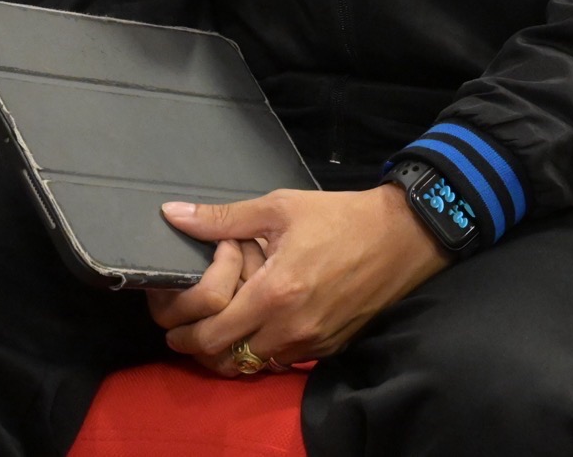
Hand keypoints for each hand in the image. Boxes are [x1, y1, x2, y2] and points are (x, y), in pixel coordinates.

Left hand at [156, 185, 449, 374]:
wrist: (401, 236)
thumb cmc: (338, 216)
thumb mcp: (279, 207)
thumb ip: (223, 219)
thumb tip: (173, 215)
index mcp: (274, 293)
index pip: (211, 335)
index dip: (183, 333)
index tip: (171, 321)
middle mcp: (290, 328)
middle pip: (227, 358)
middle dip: (201, 345)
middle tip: (190, 325)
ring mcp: (312, 342)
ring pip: (255, 363)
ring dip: (235, 348)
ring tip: (227, 320)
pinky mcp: (330, 347)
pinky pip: (285, 359)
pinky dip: (266, 348)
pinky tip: (263, 321)